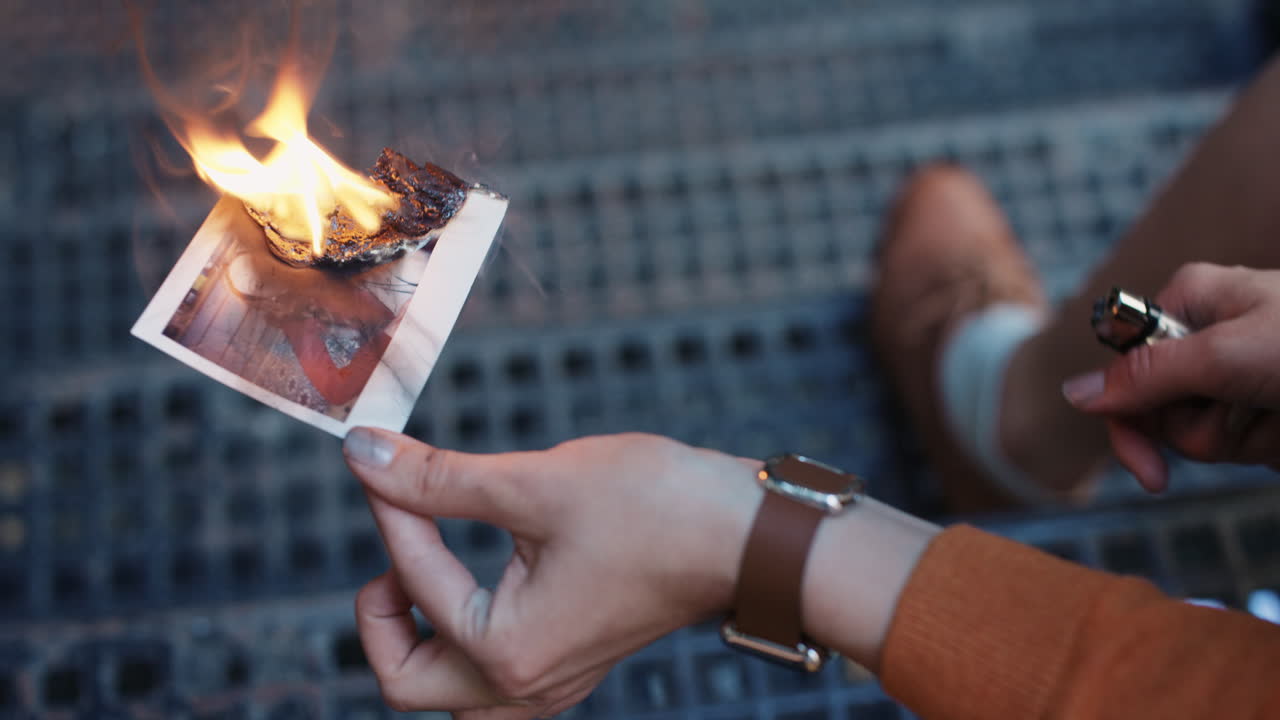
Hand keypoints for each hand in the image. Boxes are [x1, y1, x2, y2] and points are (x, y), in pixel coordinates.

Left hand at [342, 429, 762, 717]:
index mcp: (508, 651)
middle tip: (396, 546)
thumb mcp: (535, 482)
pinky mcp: (574, 660)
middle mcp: (527, 685)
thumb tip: (365, 454)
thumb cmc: (658, 509)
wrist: (747, 534)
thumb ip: (439, 478)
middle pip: (406, 681)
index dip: (392, 511)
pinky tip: (480, 581)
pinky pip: (492, 680)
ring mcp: (554, 681)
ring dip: (422, 635)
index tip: (384, 461)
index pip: (415, 584)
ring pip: (449, 691)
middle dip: (382, 615)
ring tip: (428, 569)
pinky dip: (465, 637)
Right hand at [1062, 262, 1279, 490]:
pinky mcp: (1263, 408)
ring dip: (1243, 439)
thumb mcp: (1228, 355)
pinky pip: (1238, 445)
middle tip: (1249, 417)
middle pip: (1159, 410)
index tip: (1151, 474)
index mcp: (1189, 302)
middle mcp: (1205, 337)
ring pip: (1198, 434)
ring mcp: (1236, 376)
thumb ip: (1147, 375)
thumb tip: (1071, 395)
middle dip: (1202, 430)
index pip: (1124, 370)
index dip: (1130, 423)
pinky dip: (1268, 445)